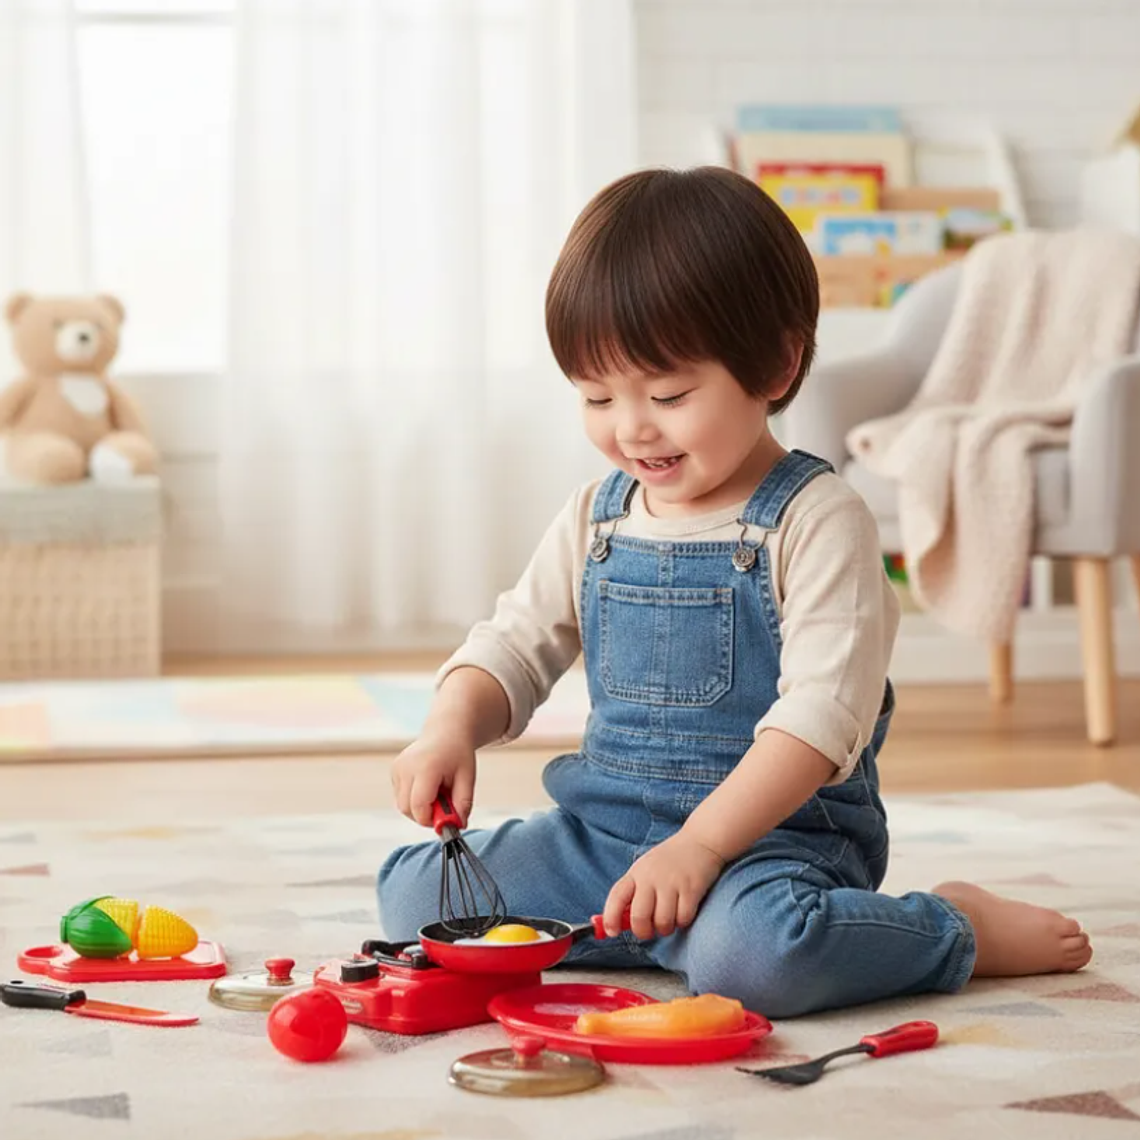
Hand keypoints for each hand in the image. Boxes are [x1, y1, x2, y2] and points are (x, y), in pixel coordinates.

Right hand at [390, 732, 476, 828]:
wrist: (447, 731)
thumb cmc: (458, 754)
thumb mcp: (468, 777)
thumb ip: (463, 803)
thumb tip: (458, 825)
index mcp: (425, 768)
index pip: (418, 806)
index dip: (431, 819)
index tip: (447, 818)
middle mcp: (406, 767)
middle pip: (407, 809)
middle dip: (425, 816)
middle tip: (444, 806)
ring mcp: (397, 768)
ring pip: (402, 805)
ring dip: (420, 808)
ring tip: (437, 792)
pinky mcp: (394, 771)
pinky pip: (400, 797)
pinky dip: (414, 799)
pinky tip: (427, 786)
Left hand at [603, 831, 725, 939]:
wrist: (700, 841)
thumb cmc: (669, 860)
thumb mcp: (645, 869)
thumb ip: (634, 892)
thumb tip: (621, 922)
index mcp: (636, 873)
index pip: (616, 896)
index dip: (610, 917)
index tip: (611, 932)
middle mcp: (651, 877)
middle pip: (639, 916)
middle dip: (643, 932)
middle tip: (650, 931)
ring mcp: (672, 882)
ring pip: (662, 922)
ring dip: (665, 929)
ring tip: (669, 920)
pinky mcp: (691, 889)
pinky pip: (683, 918)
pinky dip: (682, 922)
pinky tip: (683, 912)